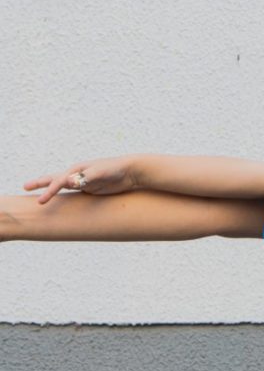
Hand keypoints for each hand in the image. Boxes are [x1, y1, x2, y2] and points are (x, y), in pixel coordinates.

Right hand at [23, 156, 140, 203]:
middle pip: (55, 179)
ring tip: (39, 196)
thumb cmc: (116, 169)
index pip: (59, 181)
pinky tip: (58, 200)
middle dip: (41, 183)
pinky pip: (73, 193)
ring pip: (62, 187)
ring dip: (50, 190)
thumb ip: (86, 177)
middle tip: (25, 187)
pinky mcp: (90, 188)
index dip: (50, 191)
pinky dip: (64, 196)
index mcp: (77, 169)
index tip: (41, 201)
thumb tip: (69, 181)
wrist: (131, 171)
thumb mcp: (101, 172)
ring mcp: (83, 182)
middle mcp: (77, 174)